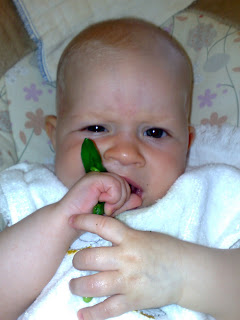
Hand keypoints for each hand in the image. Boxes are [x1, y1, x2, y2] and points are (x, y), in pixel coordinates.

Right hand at [57, 172, 141, 218]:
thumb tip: (138, 198)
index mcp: (105, 182)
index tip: (113, 210)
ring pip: (121, 183)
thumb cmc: (87, 218)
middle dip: (122, 201)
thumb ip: (124, 204)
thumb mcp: (111, 211)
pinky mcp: (94, 178)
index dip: (124, 199)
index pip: (125, 185)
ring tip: (106, 209)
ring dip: (117, 201)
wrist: (68, 222)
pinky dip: (112, 198)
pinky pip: (114, 185)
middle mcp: (101, 176)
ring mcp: (97, 175)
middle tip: (109, 211)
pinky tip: (102, 204)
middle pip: (125, 184)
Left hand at [69, 214, 184, 319]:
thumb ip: (123, 235)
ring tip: (74, 285)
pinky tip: (82, 314)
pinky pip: (107, 309)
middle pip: (91, 258)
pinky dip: (92, 314)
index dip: (84, 221)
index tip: (72, 220)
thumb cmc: (165, 249)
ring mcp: (129, 281)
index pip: (103, 225)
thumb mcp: (144, 235)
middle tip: (77, 262)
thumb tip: (101, 233)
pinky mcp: (133, 300)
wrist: (186, 272)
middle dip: (78, 260)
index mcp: (131, 238)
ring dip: (78, 286)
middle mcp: (127, 258)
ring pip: (94, 285)